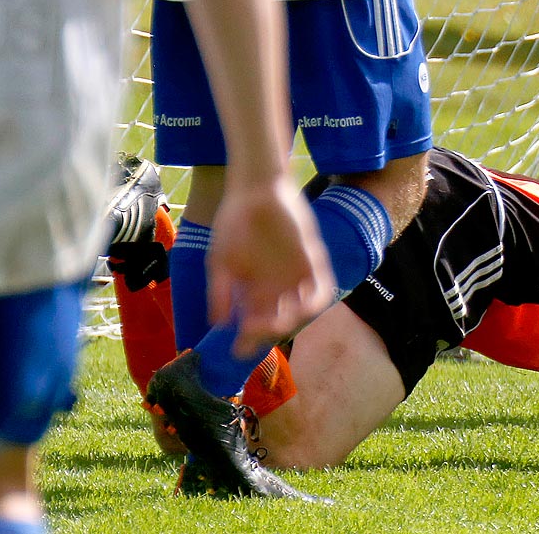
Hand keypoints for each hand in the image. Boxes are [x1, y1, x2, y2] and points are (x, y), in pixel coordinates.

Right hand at [206, 175, 335, 356]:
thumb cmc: (233, 223)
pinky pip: (320, 289)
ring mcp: (295, 276)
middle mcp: (277, 288)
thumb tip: (218, 324)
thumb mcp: (220, 261)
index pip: (254, 323)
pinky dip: (312, 301)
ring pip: (299, 311)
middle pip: (277, 321)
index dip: (247, 339)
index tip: (236, 350)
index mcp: (255, 291)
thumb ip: (220, 292)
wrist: (255, 189)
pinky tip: (299, 306)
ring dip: (289, 321)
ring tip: (272, 323)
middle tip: (252, 334)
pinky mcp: (311, 261)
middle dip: (266, 334)